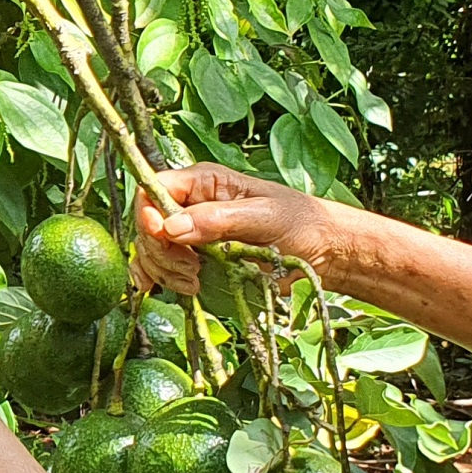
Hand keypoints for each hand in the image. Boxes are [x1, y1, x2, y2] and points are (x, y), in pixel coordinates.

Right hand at [132, 164, 327, 293]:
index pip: (154, 189)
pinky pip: (161, 269)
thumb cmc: (300, 222)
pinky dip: (156, 280)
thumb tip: (172, 227)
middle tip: (191, 268)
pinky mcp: (196, 262)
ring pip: (151, 250)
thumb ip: (217, 218)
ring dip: (163, 270)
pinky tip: (164, 290)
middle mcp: (191, 206)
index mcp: (205, 183)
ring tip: (195, 282)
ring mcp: (192, 236)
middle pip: (148, 225)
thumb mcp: (263, 216)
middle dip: (160, 250)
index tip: (163, 237)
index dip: (149, 213)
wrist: (323, 252)